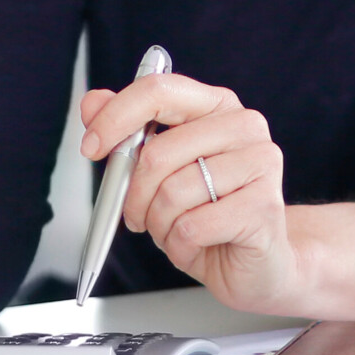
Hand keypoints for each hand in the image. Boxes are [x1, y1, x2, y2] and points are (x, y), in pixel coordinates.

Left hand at [79, 67, 302, 313]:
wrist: (258, 263)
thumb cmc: (207, 212)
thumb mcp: (160, 171)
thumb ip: (126, 132)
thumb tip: (92, 103)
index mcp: (216, 104)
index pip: (158, 91)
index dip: (115, 118)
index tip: (90, 146)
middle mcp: (244, 126)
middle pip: (158, 150)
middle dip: (133, 192)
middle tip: (133, 213)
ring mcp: (261, 164)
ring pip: (173, 192)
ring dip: (157, 222)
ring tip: (171, 229)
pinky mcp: (264, 208)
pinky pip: (192, 226)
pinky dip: (179, 244)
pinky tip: (194, 244)